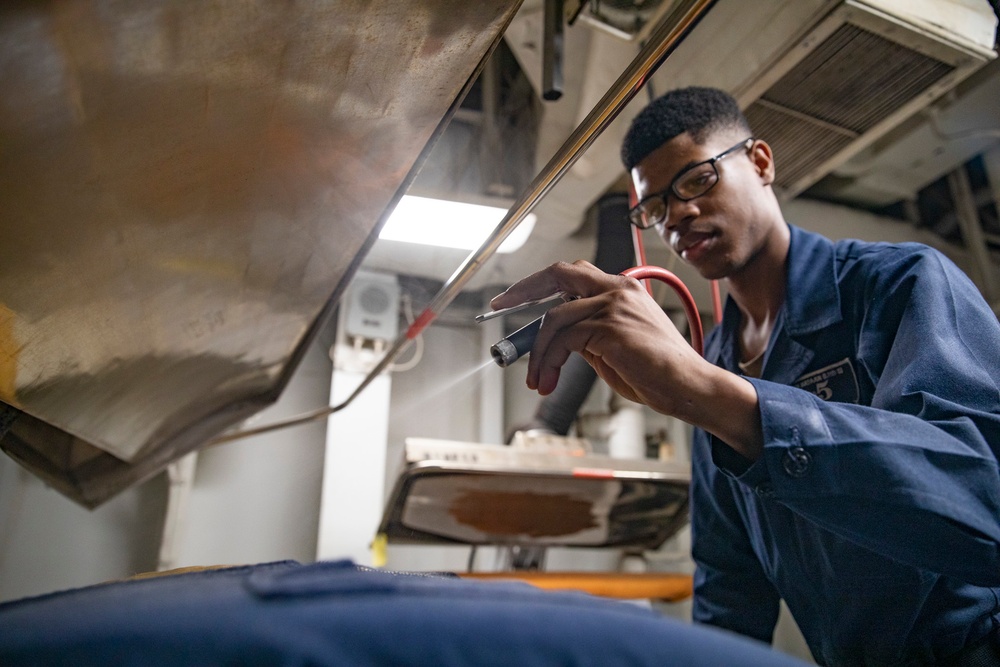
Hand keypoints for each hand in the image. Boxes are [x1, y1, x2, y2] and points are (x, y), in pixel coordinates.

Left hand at [490, 260, 763, 458]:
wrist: (690, 386)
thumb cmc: (657, 373)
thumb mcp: (613, 348)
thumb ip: (587, 335)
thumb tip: (555, 340)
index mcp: (621, 290)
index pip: (571, 274)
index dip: (538, 284)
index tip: (512, 298)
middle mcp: (617, 289)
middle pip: (558, 274)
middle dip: (523, 290)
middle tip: (498, 306)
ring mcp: (614, 305)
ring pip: (553, 320)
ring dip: (537, 354)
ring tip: (536, 381)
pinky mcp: (610, 326)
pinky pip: (562, 340)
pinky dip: (547, 362)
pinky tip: (548, 381)